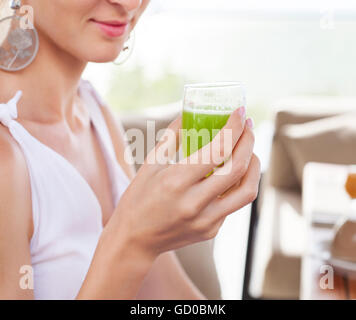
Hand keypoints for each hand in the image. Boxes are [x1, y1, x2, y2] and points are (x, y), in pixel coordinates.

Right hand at [108, 108, 260, 259]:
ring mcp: (206, 220)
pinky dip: (237, 183)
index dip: (234, 128)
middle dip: (248, 140)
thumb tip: (189, 113)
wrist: (134, 239)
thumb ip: (172, 137)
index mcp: (175, 182)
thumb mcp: (150, 164)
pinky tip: (230, 173)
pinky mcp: (212, 230)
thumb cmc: (138, 198)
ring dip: (253, 165)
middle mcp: (195, 203)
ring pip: (247, 190)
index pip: (217, 150)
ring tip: (248, 149)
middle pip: (238, 167)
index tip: (240, 112)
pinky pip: (233, 203)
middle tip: (247, 126)